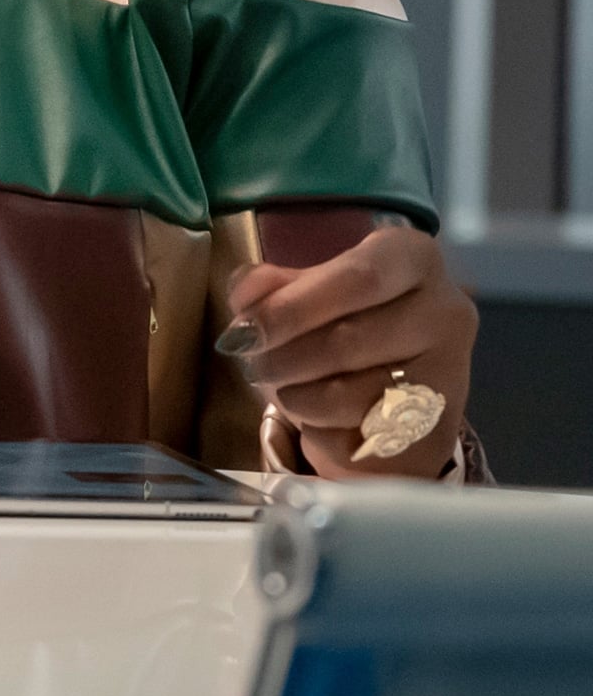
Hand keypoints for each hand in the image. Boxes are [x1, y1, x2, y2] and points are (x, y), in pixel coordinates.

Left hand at [223, 224, 477, 477]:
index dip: (293, 308)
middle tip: (252, 364)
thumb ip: (268, 286)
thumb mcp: (306, 290)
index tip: (245, 331)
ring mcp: (450, 372)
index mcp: (412, 258)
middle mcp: (446, 310)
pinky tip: (318, 416)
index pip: (359, 278)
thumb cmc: (344, 317)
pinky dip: (320, 431)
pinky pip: (359, 437)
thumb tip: (245, 294)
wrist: (393, 379)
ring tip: (284, 387)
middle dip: (283, 359)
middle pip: (348, 341)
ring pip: (351, 395)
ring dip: (296, 397)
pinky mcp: (438, 428)